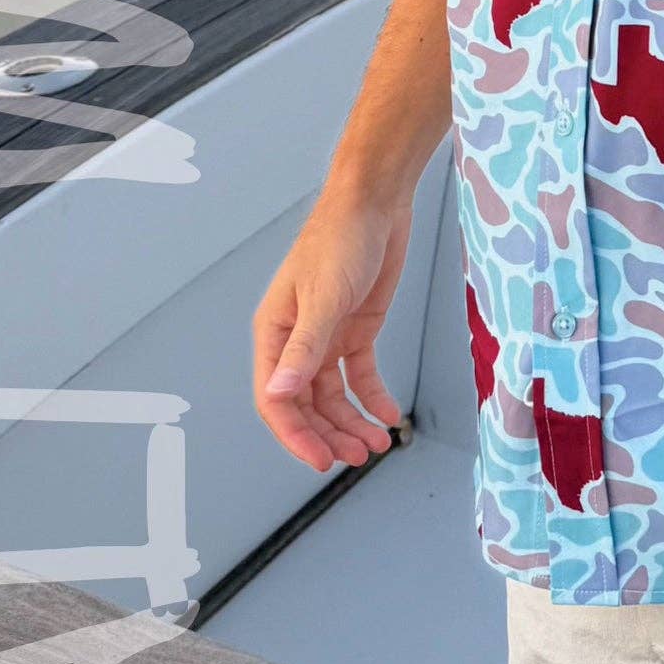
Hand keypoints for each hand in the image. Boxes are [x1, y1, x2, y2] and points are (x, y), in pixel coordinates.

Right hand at [252, 194, 411, 470]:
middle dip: (328, 435)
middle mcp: (298, 340)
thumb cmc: (340, 238)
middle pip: (305, 404)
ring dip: (351, 423)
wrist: (376, 202)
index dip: (296, 435)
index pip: (276, 399)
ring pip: (333, 396)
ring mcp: (328, 336)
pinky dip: (373, 397)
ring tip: (375, 444)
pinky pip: (360, 375)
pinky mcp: (357, 328)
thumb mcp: (323, 297)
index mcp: (275, 332)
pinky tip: (388, 414)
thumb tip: (279, 394)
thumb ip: (304, 349)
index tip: (320, 461)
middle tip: (356, 458)